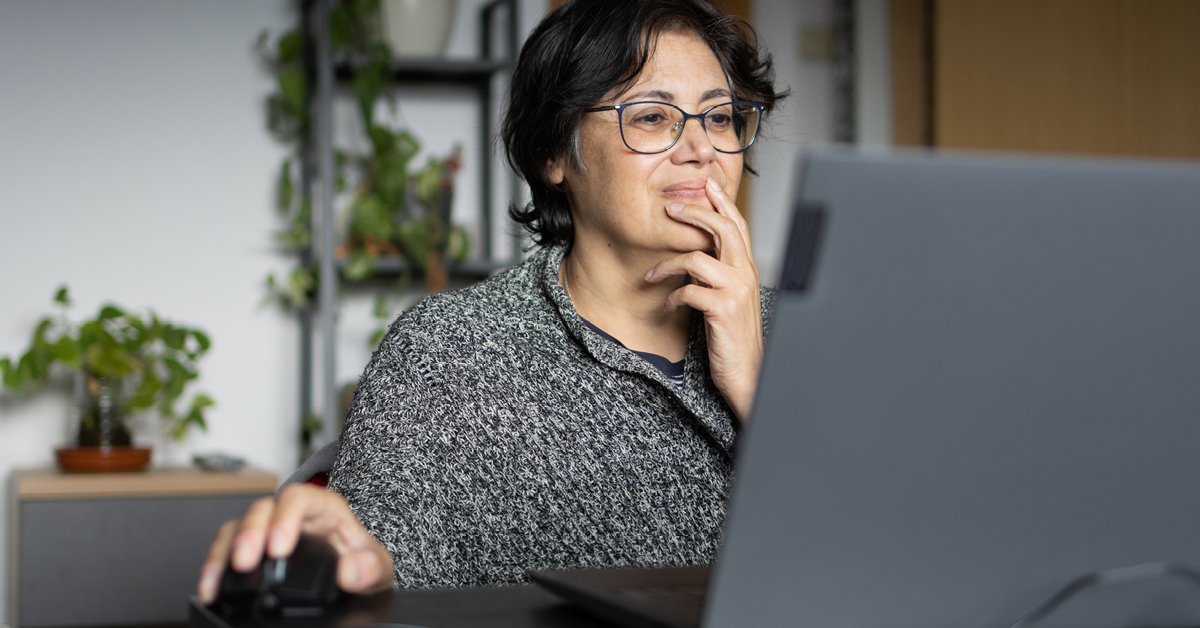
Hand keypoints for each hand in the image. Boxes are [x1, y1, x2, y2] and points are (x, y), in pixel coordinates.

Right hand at [196, 482, 392, 603]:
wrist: (355, 578)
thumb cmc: (364, 563)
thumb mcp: (379, 566)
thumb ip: (371, 567)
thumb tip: (349, 571)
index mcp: (325, 508)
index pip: (300, 498)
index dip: (285, 517)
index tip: (279, 547)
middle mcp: (292, 514)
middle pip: (263, 509)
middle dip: (250, 533)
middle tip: (245, 562)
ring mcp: (269, 529)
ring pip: (238, 526)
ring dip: (225, 551)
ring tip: (218, 579)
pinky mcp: (253, 549)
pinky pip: (226, 549)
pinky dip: (215, 567)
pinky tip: (210, 587)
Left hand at [645, 176, 762, 421]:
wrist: (750, 375)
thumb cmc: (735, 339)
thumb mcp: (731, 301)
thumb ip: (721, 276)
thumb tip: (697, 257)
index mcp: (749, 270)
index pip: (738, 225)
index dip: (722, 202)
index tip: (705, 184)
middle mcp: (746, 275)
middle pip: (723, 228)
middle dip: (695, 212)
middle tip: (670, 209)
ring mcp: (736, 291)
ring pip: (697, 258)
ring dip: (667, 264)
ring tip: (652, 275)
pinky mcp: (723, 310)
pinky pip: (689, 290)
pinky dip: (671, 297)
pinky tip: (666, 307)